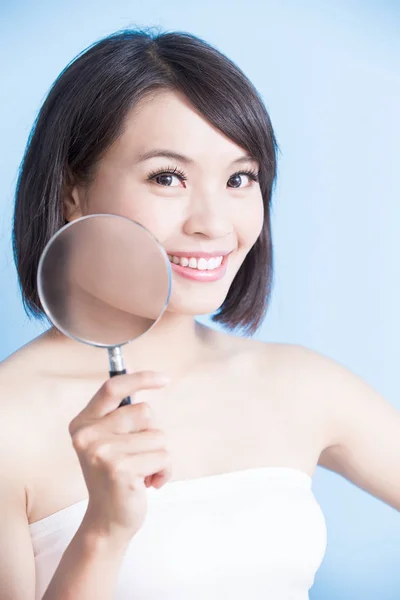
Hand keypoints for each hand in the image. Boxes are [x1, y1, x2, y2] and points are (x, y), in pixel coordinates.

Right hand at [68, 371, 171, 540]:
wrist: (107, 522)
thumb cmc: (115, 476)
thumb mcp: (110, 439)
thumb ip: (121, 411)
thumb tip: (139, 373)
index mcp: (83, 423)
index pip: (112, 387)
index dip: (141, 378)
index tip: (165, 378)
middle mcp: (87, 435)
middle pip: (145, 411)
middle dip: (151, 433)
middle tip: (136, 455)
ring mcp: (102, 452)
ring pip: (158, 435)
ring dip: (158, 455)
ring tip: (141, 472)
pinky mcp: (120, 469)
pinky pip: (163, 456)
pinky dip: (164, 471)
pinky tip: (147, 484)